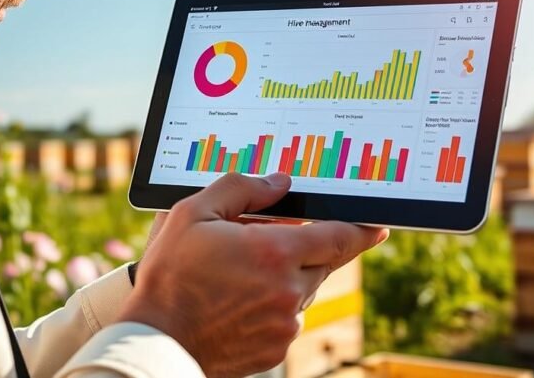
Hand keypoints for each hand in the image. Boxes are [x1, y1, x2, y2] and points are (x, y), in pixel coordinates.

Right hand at [117, 172, 388, 377]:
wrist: (155, 338)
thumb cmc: (170, 274)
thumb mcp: (193, 214)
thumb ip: (242, 189)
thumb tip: (279, 183)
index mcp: (275, 253)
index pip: (340, 237)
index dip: (363, 230)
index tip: (378, 226)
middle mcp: (289, 291)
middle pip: (323, 263)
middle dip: (308, 249)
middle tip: (273, 243)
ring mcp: (285, 325)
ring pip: (303, 291)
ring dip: (285, 278)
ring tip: (238, 275)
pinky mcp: (275, 351)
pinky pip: (287, 319)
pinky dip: (272, 306)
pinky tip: (236, 301)